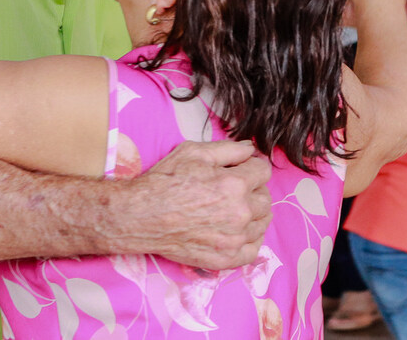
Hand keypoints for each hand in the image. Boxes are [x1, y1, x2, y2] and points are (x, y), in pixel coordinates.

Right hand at [126, 141, 271, 270]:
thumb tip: (250, 149)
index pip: (263, 172)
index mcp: (234, 184)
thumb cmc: (164, 182)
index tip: (244, 168)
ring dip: (254, 213)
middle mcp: (240, 213)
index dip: (252, 166)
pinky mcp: (226, 258)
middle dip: (254, 188)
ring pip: (262, 223)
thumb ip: (227, 149)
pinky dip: (250, 239)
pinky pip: (253, 250)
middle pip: (265, 198)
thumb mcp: (193, 152)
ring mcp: (234, 239)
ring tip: (235, 208)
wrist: (141, 216)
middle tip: (236, 187)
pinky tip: (238, 230)